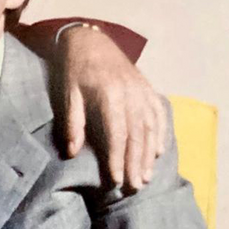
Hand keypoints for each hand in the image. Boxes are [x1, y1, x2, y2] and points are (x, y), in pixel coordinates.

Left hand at [59, 24, 166, 190]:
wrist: (90, 41)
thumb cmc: (74, 70)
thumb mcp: (68, 94)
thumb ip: (73, 123)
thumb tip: (72, 153)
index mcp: (110, 96)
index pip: (116, 134)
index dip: (117, 159)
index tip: (117, 180)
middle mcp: (131, 95)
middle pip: (137, 135)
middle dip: (136, 163)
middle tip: (135, 187)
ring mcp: (142, 91)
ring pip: (150, 128)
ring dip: (149, 154)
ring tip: (147, 177)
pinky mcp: (147, 88)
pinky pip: (158, 114)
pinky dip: (160, 134)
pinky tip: (159, 152)